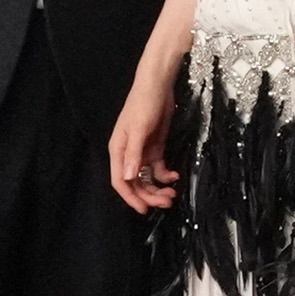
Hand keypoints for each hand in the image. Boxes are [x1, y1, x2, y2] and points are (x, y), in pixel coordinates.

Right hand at [107, 58, 181, 213]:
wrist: (158, 85)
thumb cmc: (144, 103)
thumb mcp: (139, 128)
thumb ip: (134, 153)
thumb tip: (128, 177)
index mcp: (118, 150)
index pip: (120, 181)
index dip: (131, 198)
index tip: (144, 210)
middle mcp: (128, 154)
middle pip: (135, 183)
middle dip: (149, 195)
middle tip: (167, 202)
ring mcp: (141, 151)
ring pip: (147, 178)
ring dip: (158, 188)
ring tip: (173, 194)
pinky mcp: (154, 147)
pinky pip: (157, 168)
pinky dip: (166, 175)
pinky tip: (175, 176)